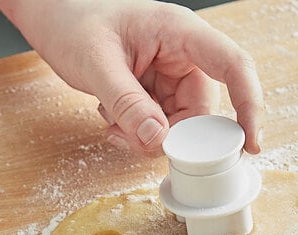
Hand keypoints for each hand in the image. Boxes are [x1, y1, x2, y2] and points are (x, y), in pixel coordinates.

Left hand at [0, 0, 262, 156]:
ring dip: (147, 136)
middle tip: (135, 140)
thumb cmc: (74, 26)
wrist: (54, 23)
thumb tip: (156, 139)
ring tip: (113, 124)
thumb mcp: (98, 65)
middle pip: (199, 109)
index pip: (231, 67)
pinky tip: (110, 118)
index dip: (248, 105)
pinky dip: (135, 132)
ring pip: (175, 122)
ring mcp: (164, 75)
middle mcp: (179, 55)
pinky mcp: (149, 91)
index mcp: (180, 34)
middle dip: (171, 134)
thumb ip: (127, 103)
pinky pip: (155, 123)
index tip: (248, 143)